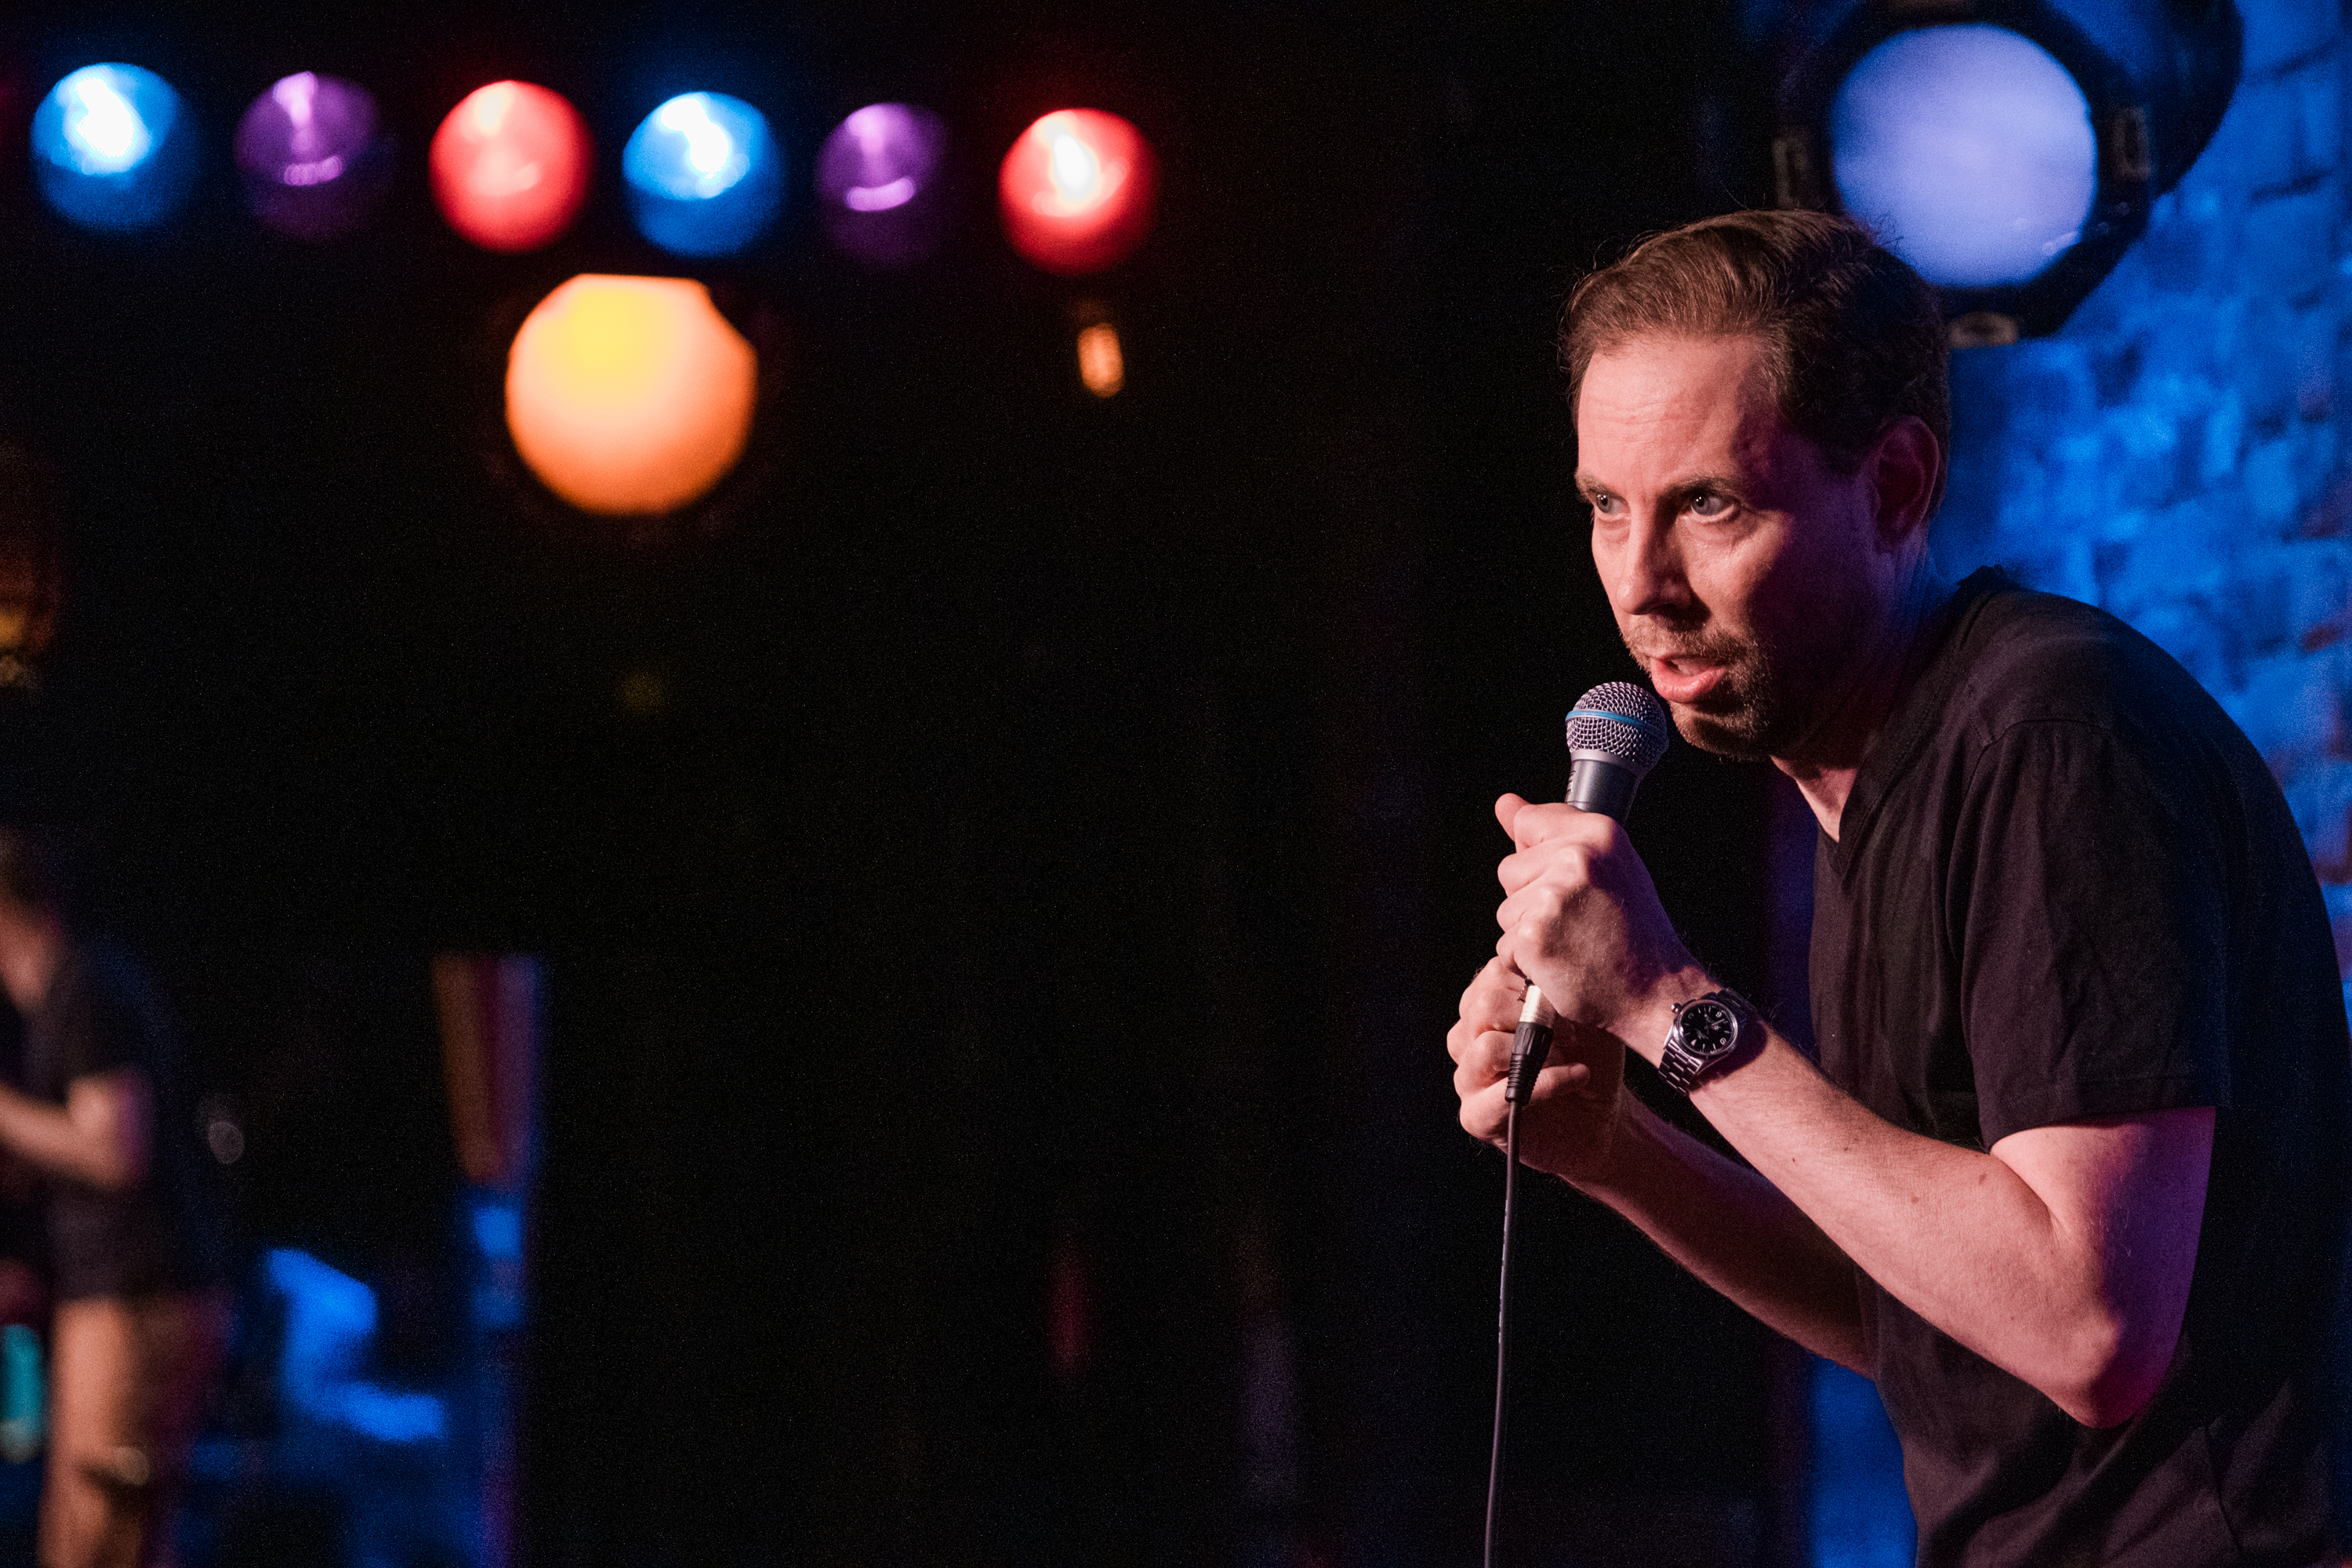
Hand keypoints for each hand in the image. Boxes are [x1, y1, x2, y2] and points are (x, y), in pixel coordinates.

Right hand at [1448, 957, 1629, 1184]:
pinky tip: (1576, 1077)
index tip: (1565, 1001)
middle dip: (1531, 1016)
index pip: (1492, 974)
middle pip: (1482, 1007)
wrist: (1599, 1120)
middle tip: (1567, 1032)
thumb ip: (1561, 993)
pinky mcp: (1475, 1116)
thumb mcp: (1586, 1019)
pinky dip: (1545, 1084)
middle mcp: (1468, 1040)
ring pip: (1484, 1048)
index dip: (1533, 984)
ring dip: (1535, 1051)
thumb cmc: (1590, 1061)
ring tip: (1569, 1057)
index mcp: (1487, 1009)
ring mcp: (1468, 1078)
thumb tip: (1544, 980)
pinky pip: (1498, 1095)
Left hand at [1492, 792, 1702, 1060]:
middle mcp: (1575, 858)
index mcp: (1598, 833)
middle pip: (1510, 868)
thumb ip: (1552, 831)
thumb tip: (1505, 804)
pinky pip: (1505, 944)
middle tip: (1577, 919)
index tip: (1565, 881)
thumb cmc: (1635, 933)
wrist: (1655, 990)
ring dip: (1529, 930)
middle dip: (1532, 896)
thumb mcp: (1608, 867)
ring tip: (1573, 941)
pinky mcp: (1533, 935)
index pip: (1528, 823)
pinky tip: (1562, 962)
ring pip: (1506, 909)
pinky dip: (1527, 960)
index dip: (1539, 856)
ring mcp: (1552, 897)